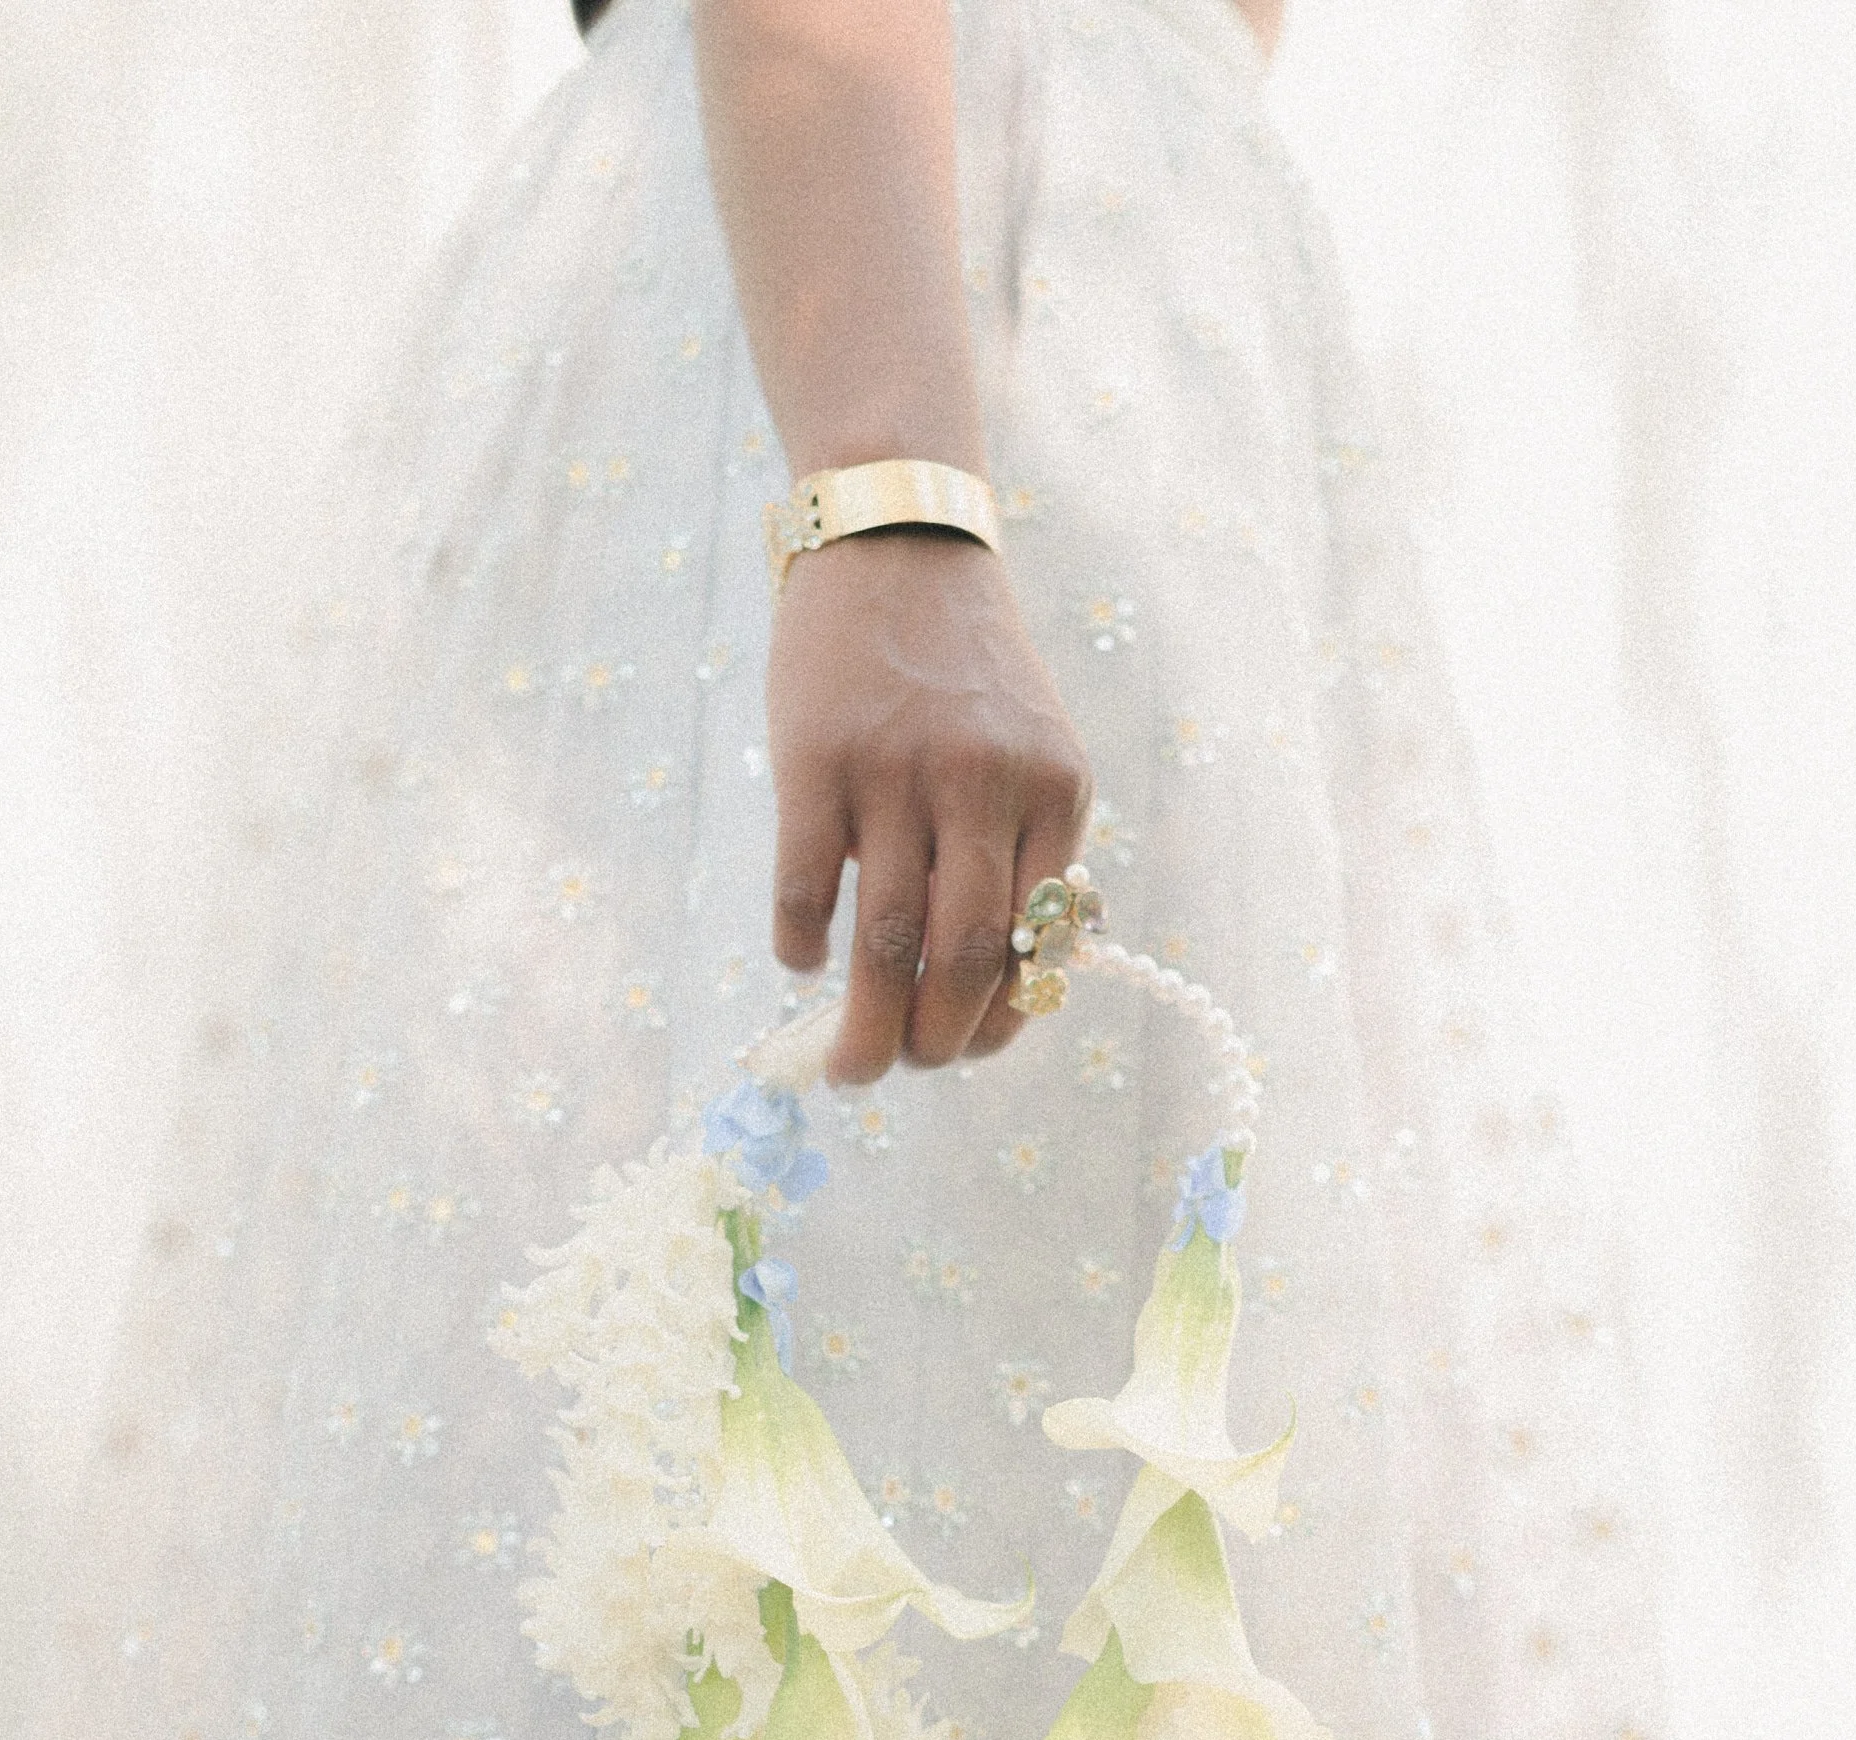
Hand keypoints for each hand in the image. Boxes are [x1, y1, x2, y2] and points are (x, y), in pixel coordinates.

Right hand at [766, 529, 1092, 1083]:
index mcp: (1055, 791)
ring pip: (883, 943)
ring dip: (862, 1028)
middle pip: (958, 960)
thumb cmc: (965, 674)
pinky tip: (800, 965)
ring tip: (847, 1069)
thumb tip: (1020, 986)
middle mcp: (982, 783)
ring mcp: (895, 772)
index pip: (1032, 944)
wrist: (897, 546)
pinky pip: (807, 890)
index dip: (1000, 1021)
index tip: (970, 1053)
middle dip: (931, 1046)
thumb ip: (1033, 854)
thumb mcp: (1034, 750)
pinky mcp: (814, 761)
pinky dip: (802, 948)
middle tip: (899, 1075)